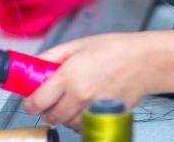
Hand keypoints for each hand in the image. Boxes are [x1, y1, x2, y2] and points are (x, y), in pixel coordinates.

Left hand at [22, 33, 153, 129]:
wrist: (144, 61)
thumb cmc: (114, 49)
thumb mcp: (77, 45)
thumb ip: (51, 57)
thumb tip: (33, 65)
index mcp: (69, 75)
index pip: (38, 101)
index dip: (29, 103)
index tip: (30, 100)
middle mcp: (80, 95)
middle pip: (51, 116)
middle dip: (46, 109)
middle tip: (49, 99)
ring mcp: (93, 109)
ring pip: (67, 124)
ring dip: (63, 115)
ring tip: (70, 99)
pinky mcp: (105, 117)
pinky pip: (84, 127)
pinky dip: (79, 121)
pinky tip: (83, 106)